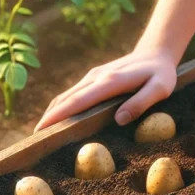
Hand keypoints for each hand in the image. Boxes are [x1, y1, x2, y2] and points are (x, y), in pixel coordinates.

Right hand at [35, 47, 177, 131]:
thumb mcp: (161, 88)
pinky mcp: (93, 79)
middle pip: (65, 100)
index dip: (58, 117)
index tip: (42, 131)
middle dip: (48, 120)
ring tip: (41, 136)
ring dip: (51, 114)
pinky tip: (56, 122)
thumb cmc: (161, 73)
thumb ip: (141, 102)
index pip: (78, 101)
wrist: (156, 52)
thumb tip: (119, 120)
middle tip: (33, 142)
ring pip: (65, 96)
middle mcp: (95, 78)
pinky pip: (72, 95)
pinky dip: (60, 108)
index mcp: (110, 82)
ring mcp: (92, 77)